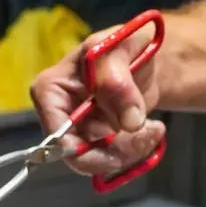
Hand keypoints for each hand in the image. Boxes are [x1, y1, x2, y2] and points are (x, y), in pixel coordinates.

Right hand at [30, 21, 166, 175]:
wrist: (144, 58)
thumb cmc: (124, 45)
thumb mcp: (120, 47)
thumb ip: (118, 80)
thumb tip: (129, 123)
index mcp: (50, 91)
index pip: (56, 133)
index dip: (82, 147)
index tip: (116, 141)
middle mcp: (59, 116)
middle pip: (77, 155)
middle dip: (115, 151)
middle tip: (148, 134)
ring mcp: (79, 133)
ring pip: (98, 161)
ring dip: (131, 151)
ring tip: (155, 128)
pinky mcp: (98, 144)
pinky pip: (113, 160)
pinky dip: (136, 151)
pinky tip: (152, 131)